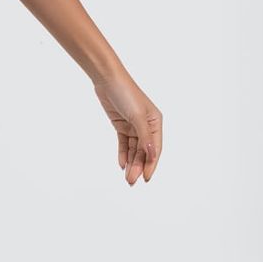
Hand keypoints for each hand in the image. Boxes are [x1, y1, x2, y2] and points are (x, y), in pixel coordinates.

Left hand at [92, 70, 161, 184]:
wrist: (107, 80)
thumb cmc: (126, 93)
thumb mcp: (137, 116)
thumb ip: (144, 137)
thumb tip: (152, 155)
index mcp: (155, 122)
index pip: (155, 148)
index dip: (151, 164)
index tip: (146, 178)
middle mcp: (146, 125)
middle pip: (143, 151)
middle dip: (138, 166)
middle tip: (131, 181)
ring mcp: (133, 126)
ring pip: (133, 149)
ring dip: (131, 163)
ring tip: (127, 177)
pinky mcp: (121, 125)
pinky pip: (124, 144)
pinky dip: (123, 154)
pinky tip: (121, 165)